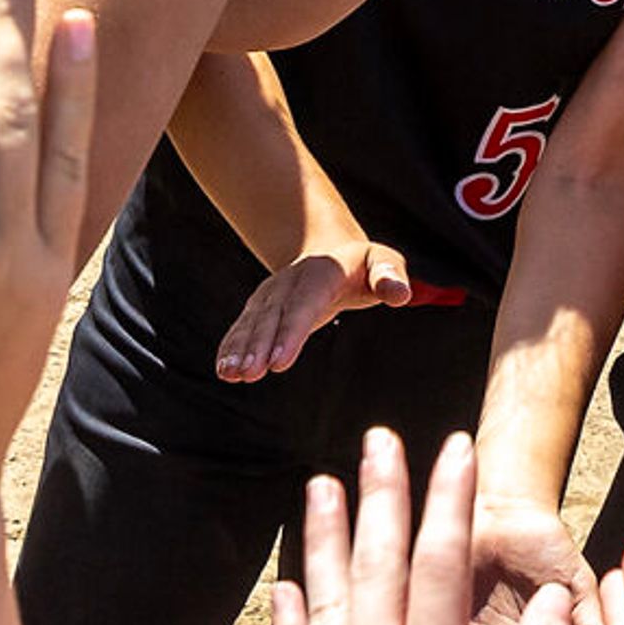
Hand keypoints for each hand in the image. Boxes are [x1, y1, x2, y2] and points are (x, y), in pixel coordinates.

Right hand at [216, 238, 413, 380]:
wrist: (331, 250)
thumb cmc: (364, 265)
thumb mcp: (383, 262)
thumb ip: (390, 276)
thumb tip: (400, 294)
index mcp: (321, 273)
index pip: (304, 305)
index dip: (290, 333)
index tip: (278, 362)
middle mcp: (290, 282)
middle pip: (273, 317)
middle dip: (258, 346)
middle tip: (248, 374)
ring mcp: (272, 294)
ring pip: (253, 322)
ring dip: (239, 348)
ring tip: (230, 374)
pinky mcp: (261, 307)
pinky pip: (243, 326)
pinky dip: (231, 346)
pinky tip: (224, 369)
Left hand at [271, 430, 578, 624]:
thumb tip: (552, 606)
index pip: (442, 567)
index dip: (451, 501)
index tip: (457, 449)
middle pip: (376, 568)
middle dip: (383, 496)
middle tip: (381, 438)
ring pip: (324, 605)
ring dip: (326, 541)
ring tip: (324, 486)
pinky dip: (288, 621)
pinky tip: (287, 590)